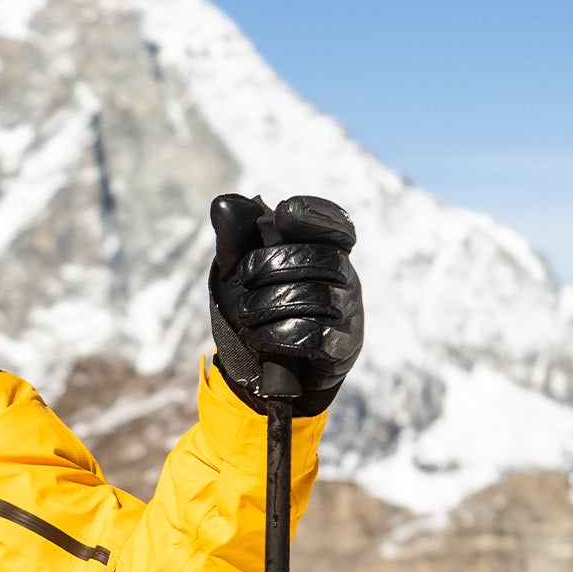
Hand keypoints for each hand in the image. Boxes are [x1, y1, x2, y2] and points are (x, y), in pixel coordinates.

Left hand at [208, 194, 362, 415]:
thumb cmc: (258, 308)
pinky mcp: (344, 347)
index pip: (333, 223)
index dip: (312, 215)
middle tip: (244, 280)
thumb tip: (223, 202)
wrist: (264, 369)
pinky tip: (260, 339)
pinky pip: (313, 336)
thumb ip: (235, 237)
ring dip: (265, 307)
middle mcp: (345, 277)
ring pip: (312, 298)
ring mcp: (349, 312)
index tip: (281, 214)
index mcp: (326, 250)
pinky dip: (276, 336)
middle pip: (317, 259)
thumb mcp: (238, 273)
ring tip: (247, 315)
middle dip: (268, 266)